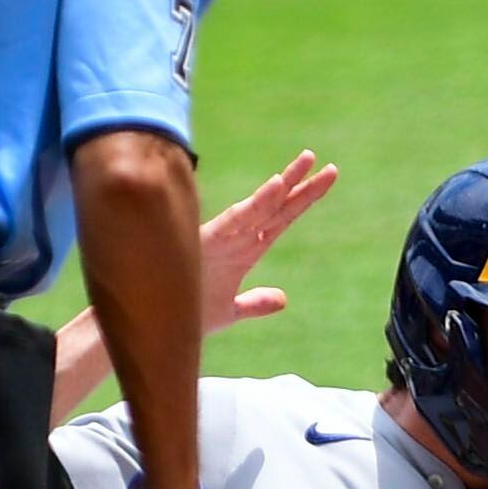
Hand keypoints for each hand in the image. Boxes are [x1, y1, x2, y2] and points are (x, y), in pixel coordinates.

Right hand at [199, 148, 339, 335]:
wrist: (156, 325)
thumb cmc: (187, 313)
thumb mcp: (229, 310)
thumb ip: (255, 303)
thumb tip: (282, 299)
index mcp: (246, 250)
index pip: (282, 219)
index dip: (305, 199)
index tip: (328, 177)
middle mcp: (237, 238)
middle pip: (277, 207)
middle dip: (302, 185)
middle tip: (330, 166)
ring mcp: (224, 237)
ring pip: (261, 207)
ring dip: (283, 186)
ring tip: (306, 163)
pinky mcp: (208, 241)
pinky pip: (238, 218)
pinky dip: (258, 203)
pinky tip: (277, 186)